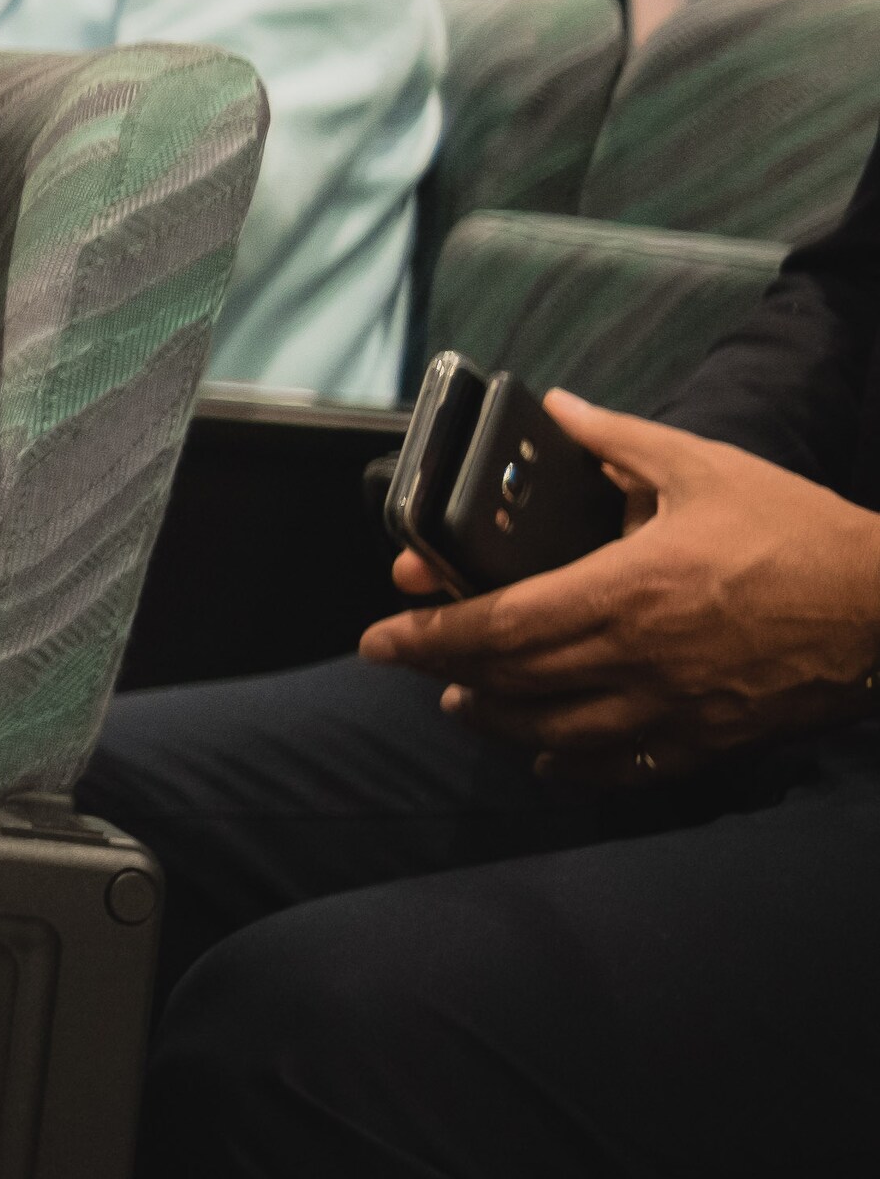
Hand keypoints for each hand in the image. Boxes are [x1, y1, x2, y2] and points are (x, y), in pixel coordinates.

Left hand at [363, 392, 879, 782]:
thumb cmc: (797, 533)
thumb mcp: (704, 468)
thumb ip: (618, 442)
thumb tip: (558, 409)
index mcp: (627, 589)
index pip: (499, 624)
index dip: (430, 636)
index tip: (381, 639)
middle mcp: (638, 658)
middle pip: (512, 680)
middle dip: (445, 673)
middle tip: (408, 663)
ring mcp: (672, 709)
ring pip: (555, 733)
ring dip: (496, 722)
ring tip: (464, 704)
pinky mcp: (709, 741)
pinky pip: (622, 768)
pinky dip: (572, 768)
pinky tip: (546, 760)